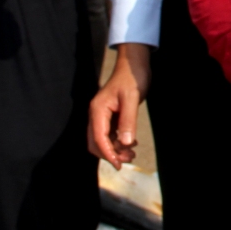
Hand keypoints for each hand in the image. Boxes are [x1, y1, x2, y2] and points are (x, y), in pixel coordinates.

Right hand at [89, 43, 150, 168]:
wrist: (134, 65)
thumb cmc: (132, 78)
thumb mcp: (132, 98)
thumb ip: (128, 121)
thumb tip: (125, 143)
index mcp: (98, 110)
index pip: (98, 138)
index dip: (107, 153)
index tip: (118, 164)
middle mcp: (97, 114)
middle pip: (96, 142)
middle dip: (110, 153)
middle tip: (128, 158)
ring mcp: (103, 115)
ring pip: (103, 140)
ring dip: (115, 149)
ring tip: (132, 153)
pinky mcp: (110, 115)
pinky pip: (110, 134)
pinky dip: (118, 142)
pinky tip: (132, 143)